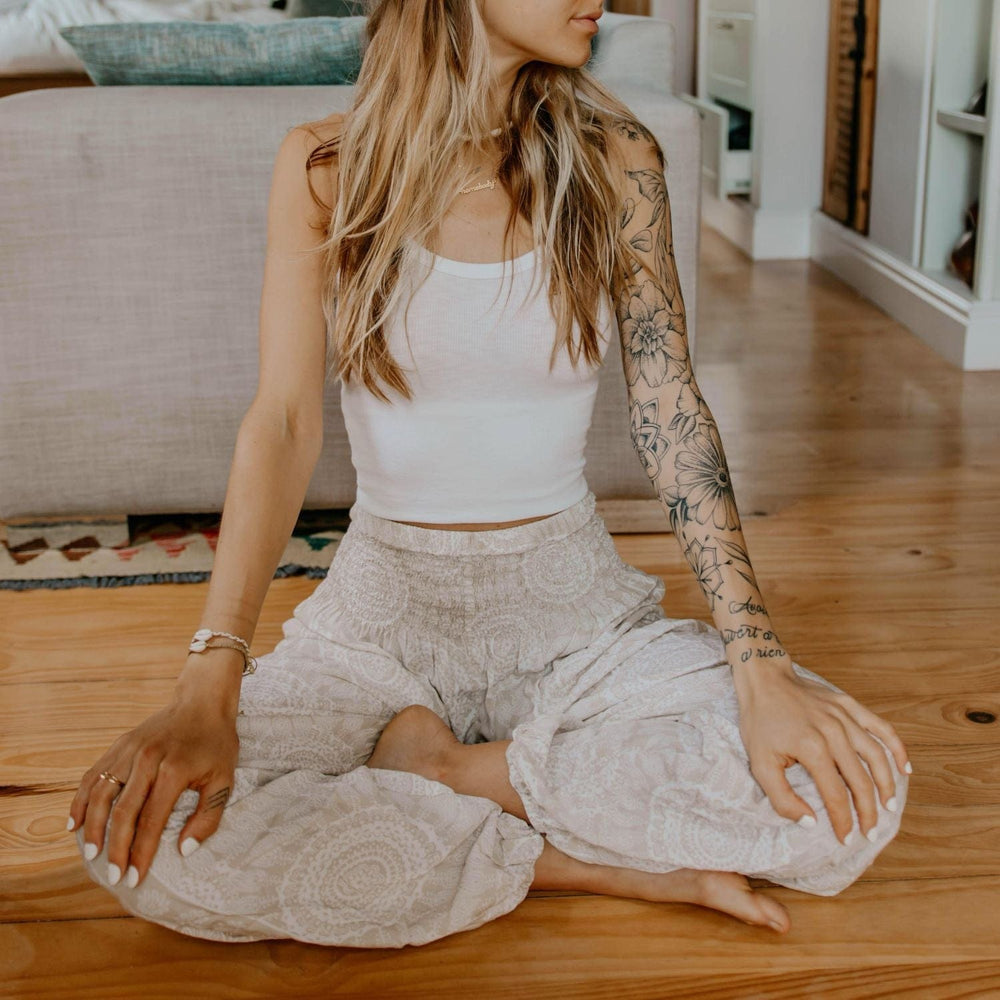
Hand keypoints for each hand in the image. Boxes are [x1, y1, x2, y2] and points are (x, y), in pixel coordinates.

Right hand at [67, 698, 238, 888]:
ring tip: (91, 855)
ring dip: (92, 828)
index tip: (135, 879)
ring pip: (100, 793)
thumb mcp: (225, 780)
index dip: (141, 852)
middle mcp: (147, 760)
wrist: (202, 702)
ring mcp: (129, 750)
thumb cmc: (216, 744)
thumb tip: (184, 851)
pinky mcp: (120, 744)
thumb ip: (208, 817)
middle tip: (113, 877)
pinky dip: (81, 800)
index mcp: (173, 770)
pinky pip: (94, 775)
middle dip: (116, 849)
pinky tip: (74, 824)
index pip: (152, 821)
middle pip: (123, 812)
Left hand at [732, 663, 909, 843]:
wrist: (763, 679)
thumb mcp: (759, 763)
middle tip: (870, 832)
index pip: (837, 795)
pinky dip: (896, 748)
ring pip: (877, 756)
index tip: (847, 839)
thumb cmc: (760, 721)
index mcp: (812, 748)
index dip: (844, 821)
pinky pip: (881, 727)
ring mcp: (844, 717)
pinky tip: (904, 768)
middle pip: (861, 781)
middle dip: (868, 812)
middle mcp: (834, 733)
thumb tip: (810, 821)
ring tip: (889, 807)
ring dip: (887, 785)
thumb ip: (782, 798)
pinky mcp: (849, 705)